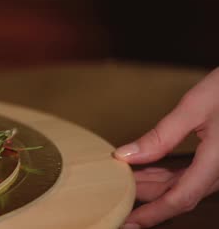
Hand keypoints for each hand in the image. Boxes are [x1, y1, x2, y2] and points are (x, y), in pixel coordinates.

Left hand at [114, 67, 218, 227]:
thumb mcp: (193, 107)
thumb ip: (160, 136)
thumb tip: (125, 155)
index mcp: (218, 161)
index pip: (181, 198)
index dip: (153, 213)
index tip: (129, 222)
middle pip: (180, 194)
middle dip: (147, 198)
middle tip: (116, 195)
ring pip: (184, 186)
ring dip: (155, 185)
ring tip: (125, 178)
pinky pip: (191, 175)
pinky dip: (168, 175)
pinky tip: (146, 169)